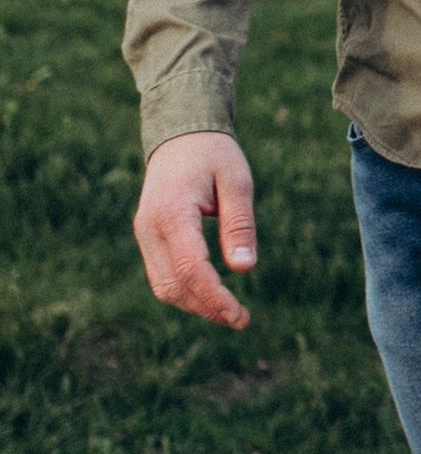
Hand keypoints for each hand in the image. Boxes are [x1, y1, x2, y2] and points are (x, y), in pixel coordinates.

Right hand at [134, 131, 257, 328]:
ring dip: (195, 304)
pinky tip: (212, 296)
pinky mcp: (147, 237)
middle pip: (174, 285)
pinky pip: (162, 275)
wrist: (180, 135)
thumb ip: (239, 224)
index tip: (240, 315)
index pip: (192, 268)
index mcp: (172, 212)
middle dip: (207, 308)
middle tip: (241, 319)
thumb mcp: (237, 182)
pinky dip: (185, 291)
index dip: (215, 297)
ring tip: (230, 312)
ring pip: (164, 286)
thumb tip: (244, 269)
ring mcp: (144, 233)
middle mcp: (150, 227)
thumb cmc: (214, 155)